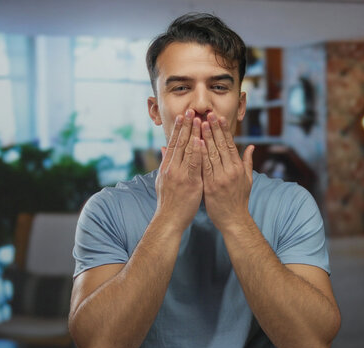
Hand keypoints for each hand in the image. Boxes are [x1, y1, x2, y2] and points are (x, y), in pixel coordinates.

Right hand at [155, 109, 202, 231]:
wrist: (169, 220)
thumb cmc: (169, 202)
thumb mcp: (162, 180)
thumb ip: (164, 163)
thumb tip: (163, 149)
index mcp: (167, 167)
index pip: (173, 144)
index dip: (178, 129)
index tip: (183, 116)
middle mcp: (172, 168)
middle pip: (180, 143)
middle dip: (186, 126)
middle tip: (191, 111)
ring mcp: (180, 175)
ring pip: (187, 150)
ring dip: (193, 134)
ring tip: (198, 120)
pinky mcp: (189, 182)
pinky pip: (194, 164)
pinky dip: (197, 151)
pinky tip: (201, 141)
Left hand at [201, 112, 254, 231]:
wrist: (234, 220)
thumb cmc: (239, 200)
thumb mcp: (247, 180)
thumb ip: (247, 162)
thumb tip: (250, 147)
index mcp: (238, 168)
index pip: (230, 144)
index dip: (224, 130)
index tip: (218, 117)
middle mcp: (230, 171)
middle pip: (220, 145)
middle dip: (214, 128)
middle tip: (207, 114)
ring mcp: (220, 178)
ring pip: (212, 153)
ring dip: (205, 137)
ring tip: (200, 123)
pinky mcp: (210, 186)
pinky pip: (204, 167)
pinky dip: (200, 154)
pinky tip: (196, 143)